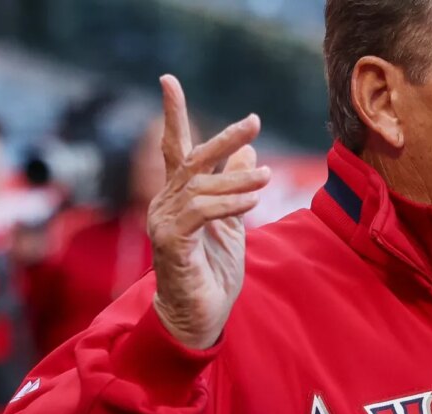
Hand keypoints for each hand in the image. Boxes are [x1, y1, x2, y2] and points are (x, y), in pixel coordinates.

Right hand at [149, 75, 270, 349]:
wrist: (200, 316)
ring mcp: (163, 223)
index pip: (176, 149)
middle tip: (254, 121)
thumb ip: (236, 186)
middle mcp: (165, 204)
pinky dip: (227, 205)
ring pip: (200, 187)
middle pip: (192, 160)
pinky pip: (200, 214)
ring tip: (269, 178)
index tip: (168, 80)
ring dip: (237, 180)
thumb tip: (250, 152)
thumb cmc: (213, 270)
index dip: (173, 115)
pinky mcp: (170, 244)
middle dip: (223, 138)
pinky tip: (251, 203)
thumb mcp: (232, 221)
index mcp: (179, 197)